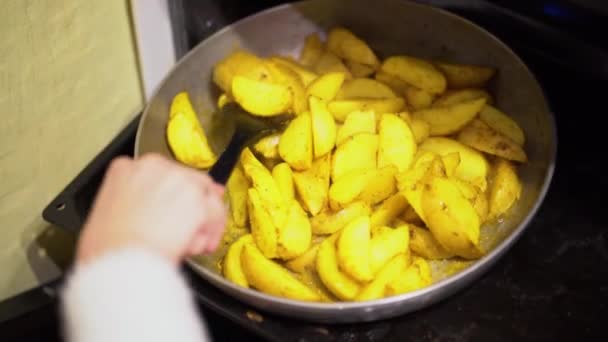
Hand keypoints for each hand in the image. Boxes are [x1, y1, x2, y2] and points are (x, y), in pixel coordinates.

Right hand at [77, 154, 226, 263]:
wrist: (118, 262)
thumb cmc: (107, 250)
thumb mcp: (108, 217)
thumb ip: (132, 205)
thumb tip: (151, 213)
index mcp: (127, 168)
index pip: (161, 175)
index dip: (171, 197)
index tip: (172, 211)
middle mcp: (155, 167)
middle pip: (188, 182)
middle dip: (192, 208)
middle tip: (190, 231)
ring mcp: (179, 181)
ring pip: (206, 197)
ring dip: (204, 221)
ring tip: (193, 244)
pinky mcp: (197, 200)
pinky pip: (216, 213)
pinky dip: (213, 231)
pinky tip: (201, 246)